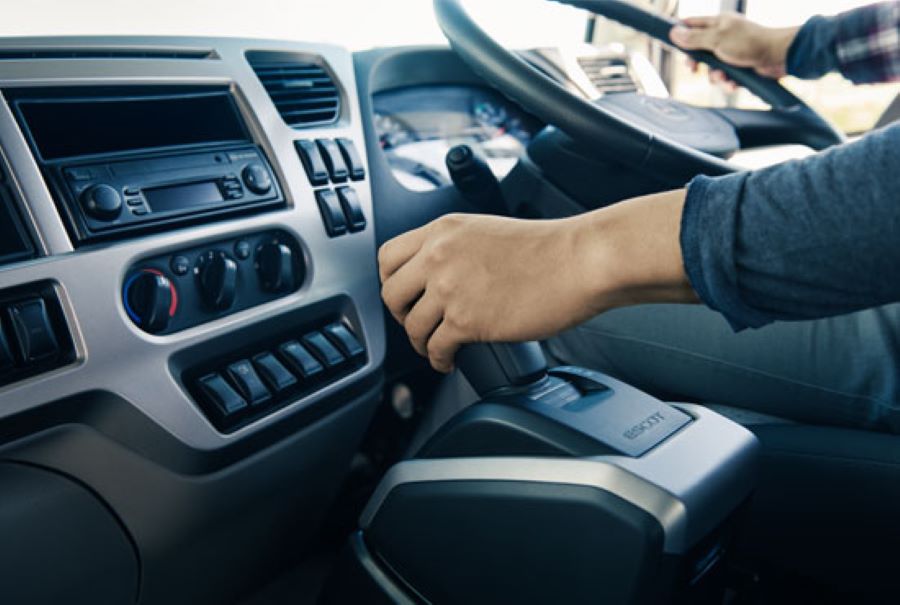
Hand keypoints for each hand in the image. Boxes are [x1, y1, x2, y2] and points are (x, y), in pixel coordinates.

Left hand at [379, 191, 696, 372]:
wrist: (580, 261)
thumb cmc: (548, 248)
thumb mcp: (487, 231)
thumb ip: (455, 248)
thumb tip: (439, 275)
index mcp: (443, 230)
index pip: (388, 256)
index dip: (391, 281)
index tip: (403, 295)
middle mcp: (439, 256)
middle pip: (392, 294)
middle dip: (401, 316)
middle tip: (417, 325)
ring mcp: (451, 288)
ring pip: (412, 326)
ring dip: (420, 343)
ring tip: (435, 348)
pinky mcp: (468, 321)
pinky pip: (435, 349)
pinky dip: (438, 360)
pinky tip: (449, 361)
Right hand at [669, 13, 798, 84]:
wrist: (779, 56)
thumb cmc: (750, 43)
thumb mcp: (717, 39)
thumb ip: (694, 38)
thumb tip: (673, 32)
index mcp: (717, 23)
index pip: (691, 24)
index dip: (679, 33)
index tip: (671, 44)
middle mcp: (724, 36)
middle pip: (699, 50)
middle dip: (696, 63)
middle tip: (694, 69)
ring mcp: (732, 52)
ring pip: (712, 68)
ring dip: (715, 77)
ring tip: (723, 78)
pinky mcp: (740, 67)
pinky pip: (726, 78)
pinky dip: (728, 83)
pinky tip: (733, 84)